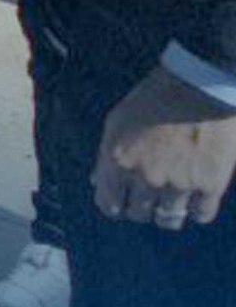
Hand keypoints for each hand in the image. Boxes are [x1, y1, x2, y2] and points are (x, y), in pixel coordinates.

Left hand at [92, 66, 235, 228]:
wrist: (198, 87)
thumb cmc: (154, 99)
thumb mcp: (117, 122)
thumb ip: (106, 155)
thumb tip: (96, 181)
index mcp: (118, 160)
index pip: (108, 204)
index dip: (114, 206)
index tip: (120, 204)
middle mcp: (145, 177)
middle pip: (138, 214)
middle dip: (140, 208)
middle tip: (148, 199)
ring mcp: (178, 184)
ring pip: (168, 219)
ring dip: (167, 213)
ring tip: (171, 202)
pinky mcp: (209, 185)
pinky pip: (200, 214)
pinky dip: (197, 210)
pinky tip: (195, 200)